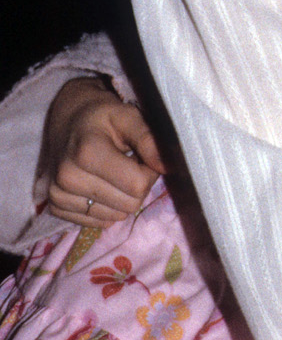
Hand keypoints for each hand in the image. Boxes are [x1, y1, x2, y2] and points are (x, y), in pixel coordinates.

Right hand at [40, 78, 166, 227]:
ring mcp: (58, 196)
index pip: (137, 185)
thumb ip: (148, 139)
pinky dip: (107, 207)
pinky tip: (99, 186)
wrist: (68, 123)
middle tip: (128, 165)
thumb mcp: (127, 116)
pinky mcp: (56, 209)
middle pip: (129, 204)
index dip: (148, 172)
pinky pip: (100, 223)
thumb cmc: (101, 118)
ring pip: (117, 216)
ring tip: (113, 174)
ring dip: (122, 197)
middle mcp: (68, 178)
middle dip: (137, 186)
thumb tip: (166, 166)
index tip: (141, 157)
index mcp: (86, 153)